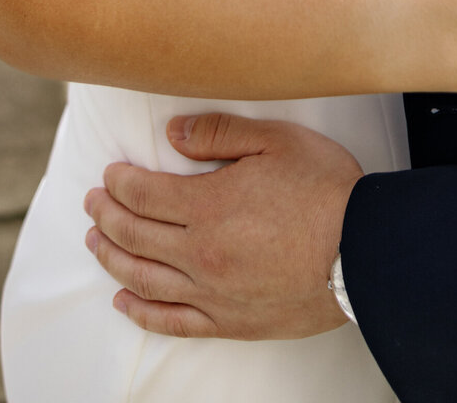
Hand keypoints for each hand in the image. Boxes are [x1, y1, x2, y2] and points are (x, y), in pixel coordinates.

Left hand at [84, 115, 361, 337]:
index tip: (107, 174)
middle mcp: (200, 254)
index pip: (143, 194)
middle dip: (106, 216)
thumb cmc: (325, 190)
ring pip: (144, 279)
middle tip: (92, 202)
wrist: (365, 252)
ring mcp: (212, 293)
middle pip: (135, 235)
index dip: (119, 182)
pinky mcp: (230, 322)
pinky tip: (124, 301)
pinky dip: (141, 312)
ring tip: (95, 242)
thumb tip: (172, 134)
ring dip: (111, 259)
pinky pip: (172, 322)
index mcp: (208, 206)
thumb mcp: (275, 140)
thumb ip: (219, 133)